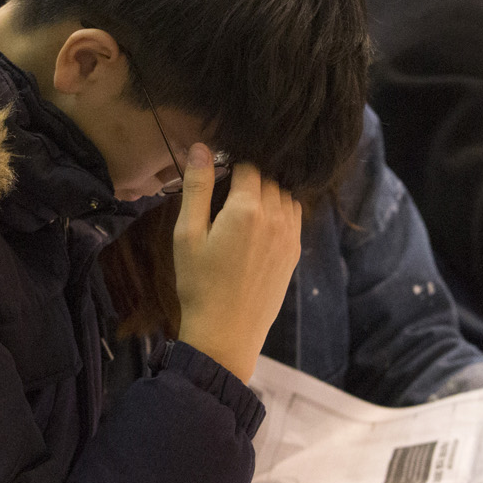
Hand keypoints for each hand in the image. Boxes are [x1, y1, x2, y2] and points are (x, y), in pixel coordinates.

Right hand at [171, 146, 302, 382]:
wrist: (226, 334)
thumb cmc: (199, 284)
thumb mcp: (187, 234)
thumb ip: (196, 188)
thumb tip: (201, 148)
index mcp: (247, 209)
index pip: (248, 165)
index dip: (231, 165)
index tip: (217, 175)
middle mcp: (275, 217)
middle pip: (268, 178)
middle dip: (249, 180)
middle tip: (224, 196)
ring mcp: (289, 236)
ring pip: (284, 195)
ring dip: (266, 195)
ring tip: (242, 212)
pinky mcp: (294, 253)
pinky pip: (292, 217)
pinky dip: (278, 213)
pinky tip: (258, 228)